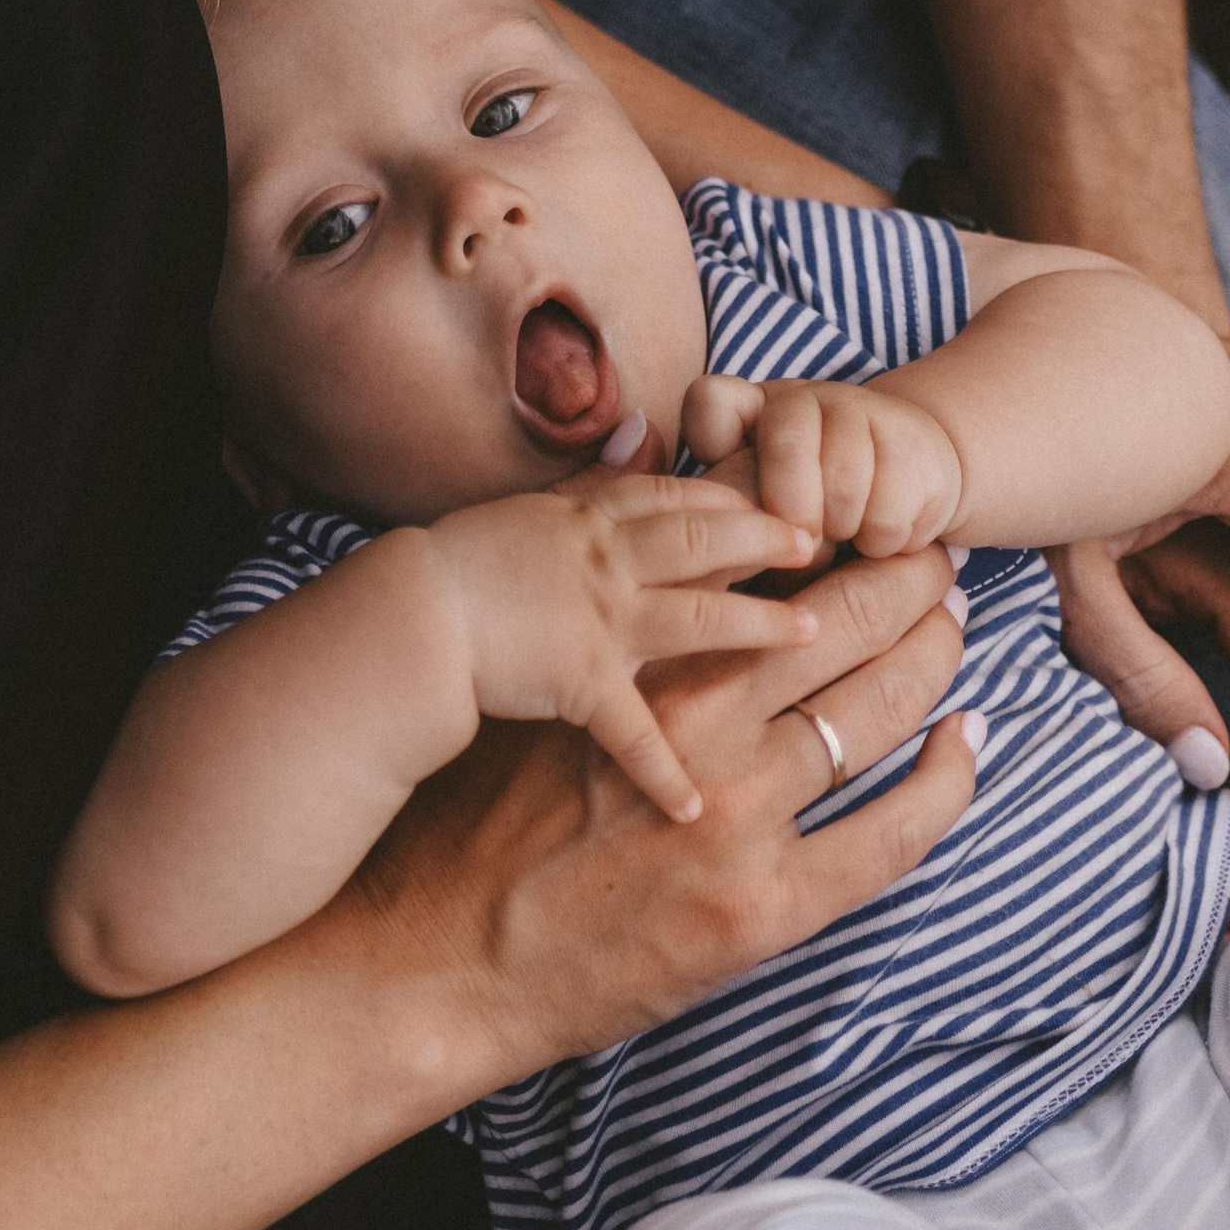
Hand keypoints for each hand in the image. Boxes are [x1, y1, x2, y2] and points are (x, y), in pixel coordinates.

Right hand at [348, 543, 978, 1091]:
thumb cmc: (470, 821)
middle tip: (935, 560)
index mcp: (639, 667)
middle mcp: (698, 729)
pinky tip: (964, 744)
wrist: (434, 962)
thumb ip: (603, 614)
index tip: (857, 522)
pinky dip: (940, 786)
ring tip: (951, 630)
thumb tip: (629, 497)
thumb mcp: (533, 697)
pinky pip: (886, 838)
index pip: (764, 575)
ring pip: (871, 715)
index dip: (827, 541)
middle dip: (899, 586)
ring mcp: (738, 821)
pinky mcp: (761, 910)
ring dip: (925, 661)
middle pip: (839, 631)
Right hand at [425, 467, 820, 818]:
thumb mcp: (529, 508)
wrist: (407, 619)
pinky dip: (662, 771)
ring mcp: (596, 620)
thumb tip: (640, 424)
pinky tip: (696, 805)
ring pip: (696, 617)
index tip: (783, 494)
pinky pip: (631, 732)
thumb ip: (593, 480)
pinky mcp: (578, 680)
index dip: (733, 496)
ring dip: (758, 626)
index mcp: (587, 520)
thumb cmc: (454, 567)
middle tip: (821, 542)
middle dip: (767, 539)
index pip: (676, 498)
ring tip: (811, 634)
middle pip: (703, 542)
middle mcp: (603, 562)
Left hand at [685, 371, 964, 555]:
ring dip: (843, 530)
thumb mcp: (762, 506)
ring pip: (841, 489)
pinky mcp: (911, 441)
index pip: (711, 401)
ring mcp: (858, 409)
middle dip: (795, 514)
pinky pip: (886, 515)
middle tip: (805, 540)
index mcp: (750, 408)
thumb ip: (733, 508)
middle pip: (786, 452)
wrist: (911, 475)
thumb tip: (728, 547)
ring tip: (846, 531)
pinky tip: (882, 532)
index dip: (715, 443)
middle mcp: (800, 397)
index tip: (734, 495)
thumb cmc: (814, 507)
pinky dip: (882, 541)